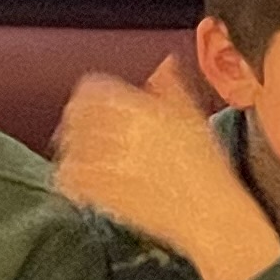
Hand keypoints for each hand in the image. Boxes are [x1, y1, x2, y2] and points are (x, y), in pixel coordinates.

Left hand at [52, 62, 279, 279]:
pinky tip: (77, 183)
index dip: (86, 95)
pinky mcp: (105, 192)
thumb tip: (165, 63)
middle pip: (76, 116)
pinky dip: (68, 179)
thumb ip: (173, 87)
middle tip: (75, 131)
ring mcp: (111, 163)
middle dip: (73, 123)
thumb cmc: (208, 170)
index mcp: (144, 109)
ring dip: (70, 150)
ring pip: (70, 146)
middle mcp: (123, 132)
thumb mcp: (195, 118)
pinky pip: (70, 179)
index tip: (86, 104)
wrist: (210, 216)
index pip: (94, 88)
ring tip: (77, 157)